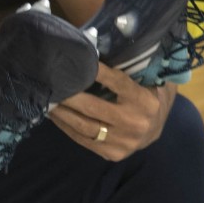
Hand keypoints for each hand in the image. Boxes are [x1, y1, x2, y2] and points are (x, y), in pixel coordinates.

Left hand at [48, 63, 176, 160]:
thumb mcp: (144, 78)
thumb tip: (94, 48)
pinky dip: (66, 127)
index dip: (94, 70)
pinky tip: (55, 115)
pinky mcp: (113, 154)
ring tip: (47, 98)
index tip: (74, 60)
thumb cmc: (145, 95)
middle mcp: (135, 123)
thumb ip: (127, 66)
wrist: (156, 128)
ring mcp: (124, 142)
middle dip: (68, 94)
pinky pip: (83, 140)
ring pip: (84, 126)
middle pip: (93, 107)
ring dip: (61, 112)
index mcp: (144, 100)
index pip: (115, 81)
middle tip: (50, 82)